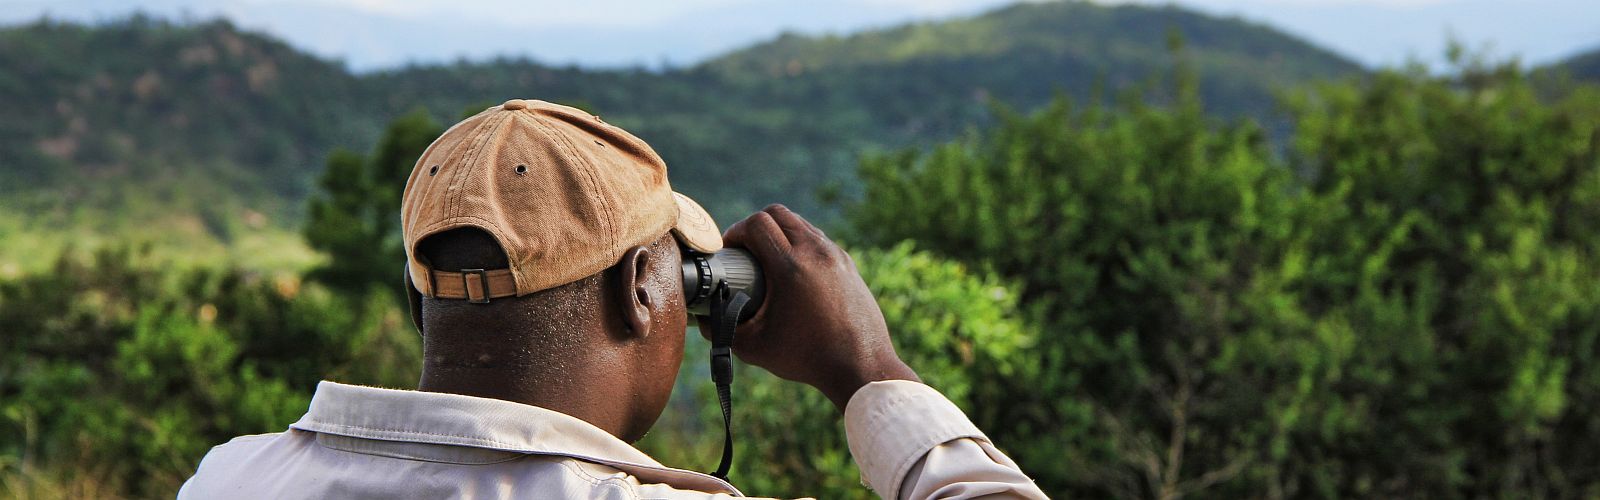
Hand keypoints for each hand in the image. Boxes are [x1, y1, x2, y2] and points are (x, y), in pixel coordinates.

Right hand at [715, 204, 918, 410]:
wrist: (861, 366)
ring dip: (780, 233)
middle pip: (777, 213)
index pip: (757, 223)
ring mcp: (836, 256)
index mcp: (791, 266)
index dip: (736, 232)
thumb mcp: (755, 348)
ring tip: (767, 261)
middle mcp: (816, 252)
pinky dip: (801, 245)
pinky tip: (794, 272)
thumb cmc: (807, 358)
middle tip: (745, 252)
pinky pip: (819, 240)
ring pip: (801, 223)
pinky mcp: (848, 265)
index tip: (729, 252)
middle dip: (755, 227)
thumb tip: (702, 319)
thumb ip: (721, 332)